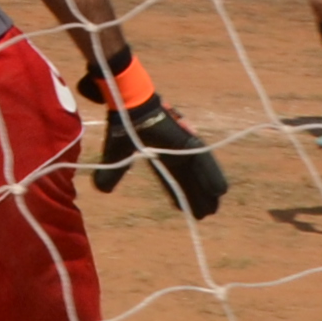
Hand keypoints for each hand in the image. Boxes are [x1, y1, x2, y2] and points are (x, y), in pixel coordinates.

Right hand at [89, 80, 228, 217]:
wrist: (127, 106)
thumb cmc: (122, 126)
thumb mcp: (116, 156)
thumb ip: (113, 173)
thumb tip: (102, 190)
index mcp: (159, 155)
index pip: (171, 178)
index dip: (177, 193)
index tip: (181, 208)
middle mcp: (175, 152)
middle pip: (188, 179)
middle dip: (196, 197)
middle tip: (204, 215)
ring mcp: (183, 145)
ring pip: (199, 173)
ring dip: (207, 190)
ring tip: (213, 208)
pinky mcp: (189, 139)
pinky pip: (204, 160)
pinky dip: (212, 175)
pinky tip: (220, 191)